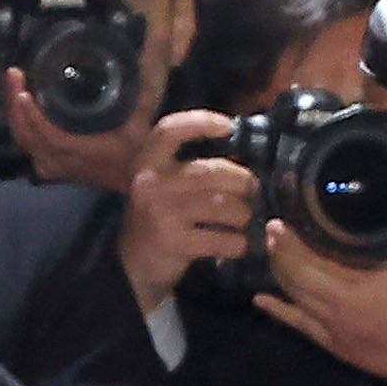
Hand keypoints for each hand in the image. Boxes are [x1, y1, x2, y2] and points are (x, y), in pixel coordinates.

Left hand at [0, 64, 168, 195]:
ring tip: (15, 82)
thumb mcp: (143, 116)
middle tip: (13, 75)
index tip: (23, 89)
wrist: (135, 180)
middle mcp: (62, 162)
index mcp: (81, 151)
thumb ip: (145, 84)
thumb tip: (155, 46)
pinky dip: (22, 122)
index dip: (32, 114)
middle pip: (26, 135)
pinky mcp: (50, 166)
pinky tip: (21, 101)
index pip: (48, 134)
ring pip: (24, 140)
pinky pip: (28, 144)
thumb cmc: (139, 149)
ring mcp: (53, 166)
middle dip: (15, 104)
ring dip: (15, 112)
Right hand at [118, 111, 255, 306]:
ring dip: (242, 213)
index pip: (171, 130)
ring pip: (221, 205)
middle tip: (253, 188)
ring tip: (245, 218)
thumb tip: (241, 154)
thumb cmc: (158, 215)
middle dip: (241, 180)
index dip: (201, 122)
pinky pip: (221, 239)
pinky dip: (237, 242)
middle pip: (210, 172)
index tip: (229, 126)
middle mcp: (150, 183)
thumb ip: (191, 165)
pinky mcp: (173, 242)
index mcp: (147, 162)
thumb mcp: (163, 183)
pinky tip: (238, 243)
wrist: (134, 263)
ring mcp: (161, 213)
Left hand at [259, 234, 386, 385]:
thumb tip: (378, 222)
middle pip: (297, 273)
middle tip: (271, 231)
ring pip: (293, 295)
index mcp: (361, 279)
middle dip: (280, 250)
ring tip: (270, 253)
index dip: (293, 238)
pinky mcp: (331, 343)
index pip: (314, 255)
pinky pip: (297, 323)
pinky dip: (277, 309)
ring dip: (278, 273)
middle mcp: (340, 301)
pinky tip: (261, 298)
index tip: (282, 221)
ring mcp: (332, 325)